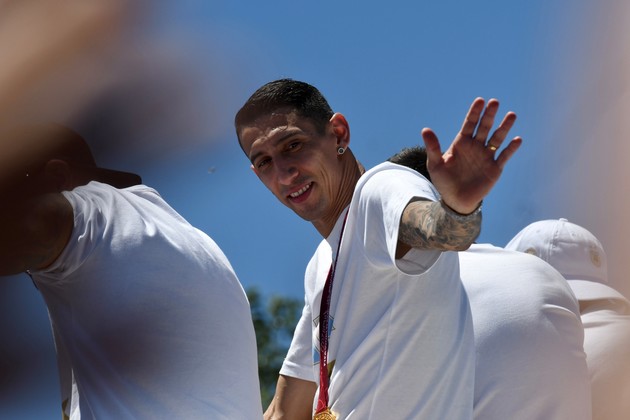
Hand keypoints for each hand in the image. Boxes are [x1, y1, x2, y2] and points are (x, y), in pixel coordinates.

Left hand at [421, 97, 521, 213]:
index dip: (475, 112)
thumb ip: (433, 147)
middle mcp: (476, 146)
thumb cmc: (444, 181)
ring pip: (497, 138)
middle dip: (489, 115)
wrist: (456, 200)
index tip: (480, 100)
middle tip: (494, 102)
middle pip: (484, 127)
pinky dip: (511, 149)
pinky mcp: (494, 168)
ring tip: (511, 115)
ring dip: (504, 127)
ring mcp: (486, 156)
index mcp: (462, 143)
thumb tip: (425, 129)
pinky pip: (504, 156)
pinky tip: (517, 139)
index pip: (469, 124)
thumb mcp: (435, 164)